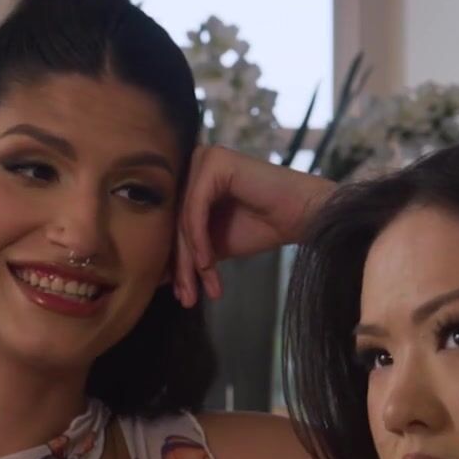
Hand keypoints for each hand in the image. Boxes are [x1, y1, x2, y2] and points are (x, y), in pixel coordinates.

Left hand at [175, 146, 334, 307]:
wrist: (302, 216)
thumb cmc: (263, 226)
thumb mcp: (214, 246)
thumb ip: (188, 253)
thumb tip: (155, 277)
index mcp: (191, 179)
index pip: (174, 225)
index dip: (176, 263)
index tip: (182, 297)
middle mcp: (194, 163)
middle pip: (177, 223)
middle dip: (182, 267)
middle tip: (187, 299)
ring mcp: (204, 159)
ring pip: (184, 219)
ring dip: (191, 260)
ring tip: (197, 291)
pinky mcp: (215, 161)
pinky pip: (197, 209)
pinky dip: (200, 240)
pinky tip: (207, 265)